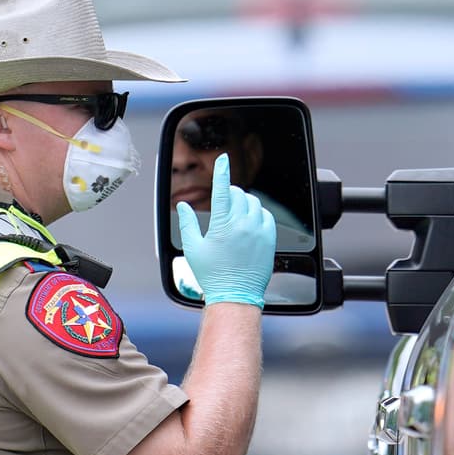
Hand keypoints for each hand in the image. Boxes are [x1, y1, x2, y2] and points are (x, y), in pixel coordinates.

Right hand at [176, 154, 274, 306]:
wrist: (235, 295)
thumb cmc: (212, 275)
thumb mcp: (193, 248)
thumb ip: (187, 223)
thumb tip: (184, 206)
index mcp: (223, 224)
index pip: (222, 189)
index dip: (222, 171)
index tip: (223, 160)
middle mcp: (243, 224)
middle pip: (239, 194)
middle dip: (230, 193)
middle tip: (224, 202)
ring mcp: (258, 231)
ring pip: (254, 203)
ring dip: (244, 203)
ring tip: (236, 213)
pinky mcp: (269, 239)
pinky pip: (267, 216)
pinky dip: (258, 214)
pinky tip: (250, 221)